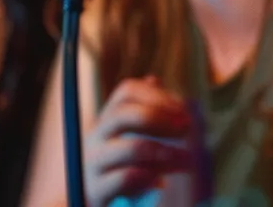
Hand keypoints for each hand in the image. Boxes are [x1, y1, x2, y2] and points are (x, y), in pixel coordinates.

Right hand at [84, 77, 195, 206]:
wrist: (85, 203)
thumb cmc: (114, 169)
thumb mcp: (126, 138)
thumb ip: (142, 111)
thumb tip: (154, 79)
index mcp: (107, 122)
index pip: (126, 92)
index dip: (157, 95)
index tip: (183, 110)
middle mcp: (96, 139)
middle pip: (124, 115)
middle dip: (160, 119)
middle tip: (186, 130)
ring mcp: (93, 165)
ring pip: (129, 148)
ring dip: (165, 151)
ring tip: (187, 160)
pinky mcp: (95, 192)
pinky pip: (125, 178)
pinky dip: (148, 176)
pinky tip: (162, 181)